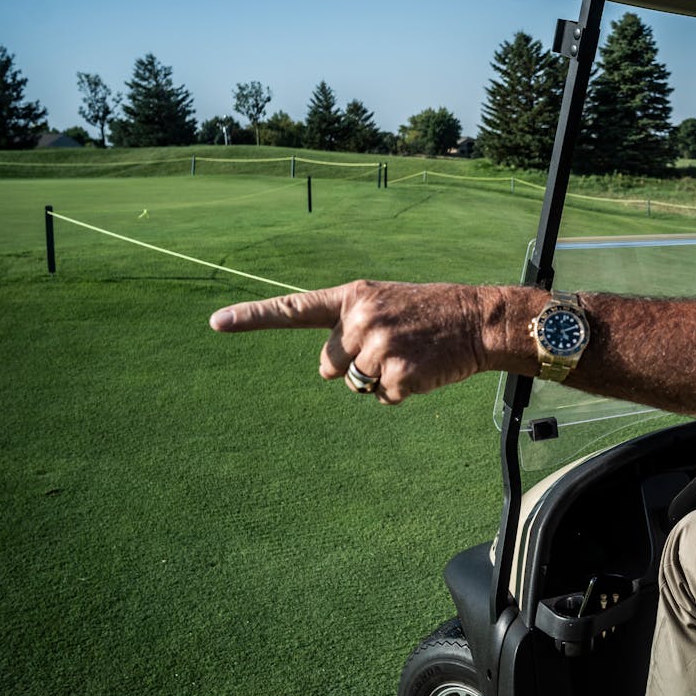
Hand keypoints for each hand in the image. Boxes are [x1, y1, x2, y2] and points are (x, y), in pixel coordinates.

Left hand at [209, 279, 490, 404]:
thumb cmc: (431, 314)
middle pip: (328, 366)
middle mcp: (360, 319)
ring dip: (380, 379)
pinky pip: (384, 398)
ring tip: (412, 355)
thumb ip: (351, 327)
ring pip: (355, 385)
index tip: (216, 322)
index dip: (252, 318)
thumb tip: (328, 371)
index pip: (294, 309)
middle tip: (392, 347)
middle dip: (353, 365)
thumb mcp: (387, 303)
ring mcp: (379, 346)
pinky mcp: (398, 373)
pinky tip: (423, 370)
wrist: (479, 320)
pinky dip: (403, 392)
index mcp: (353, 297)